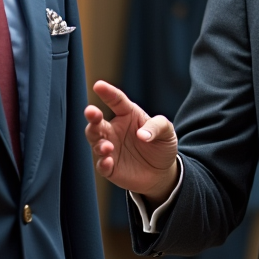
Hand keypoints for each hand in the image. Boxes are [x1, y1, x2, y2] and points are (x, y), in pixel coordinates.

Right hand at [85, 80, 179, 205]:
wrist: (162, 173)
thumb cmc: (162, 146)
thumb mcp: (167, 132)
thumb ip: (157, 126)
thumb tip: (142, 134)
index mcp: (127, 115)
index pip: (116, 101)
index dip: (107, 93)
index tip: (98, 85)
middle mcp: (114, 130)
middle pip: (97, 121)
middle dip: (92, 116)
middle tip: (91, 112)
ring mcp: (110, 148)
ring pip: (95, 142)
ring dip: (98, 142)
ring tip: (107, 146)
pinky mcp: (110, 167)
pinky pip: (102, 164)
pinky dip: (103, 163)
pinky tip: (108, 161)